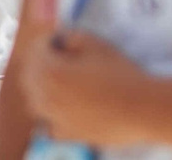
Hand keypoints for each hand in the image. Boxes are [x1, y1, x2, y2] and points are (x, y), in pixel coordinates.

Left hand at [17, 26, 159, 145]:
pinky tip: (68, 106)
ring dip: (41, 86)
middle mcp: (46, 97)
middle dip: (39, 61)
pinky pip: (49, 124)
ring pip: (35, 101)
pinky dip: (52, 114)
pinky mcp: (68, 134)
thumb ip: (71, 35)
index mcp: (50, 72)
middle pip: (29, 75)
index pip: (35, 49)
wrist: (141, 108)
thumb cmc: (121, 73)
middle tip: (56, 54)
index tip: (58, 36)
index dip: (47, 39)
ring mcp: (55, 119)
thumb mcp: (96, 43)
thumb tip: (60, 38)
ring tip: (60, 79)